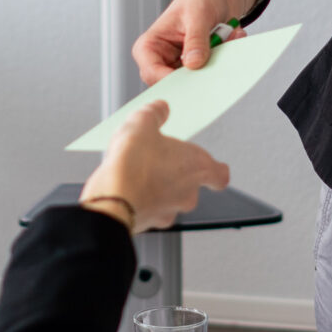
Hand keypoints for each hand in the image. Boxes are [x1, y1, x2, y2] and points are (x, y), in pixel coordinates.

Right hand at [79, 102, 231, 234]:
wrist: (111, 200)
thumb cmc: (133, 165)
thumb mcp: (142, 123)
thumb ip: (155, 113)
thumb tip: (160, 108)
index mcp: (197, 168)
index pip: (220, 174)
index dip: (215, 169)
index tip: (213, 166)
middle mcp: (188, 194)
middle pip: (191, 185)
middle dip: (176, 173)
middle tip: (160, 160)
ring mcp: (168, 212)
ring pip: (169, 199)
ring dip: (158, 188)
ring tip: (137, 173)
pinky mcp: (148, 222)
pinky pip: (148, 210)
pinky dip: (140, 200)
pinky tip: (125, 188)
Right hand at [131, 0, 257, 83]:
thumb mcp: (198, 14)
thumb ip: (195, 39)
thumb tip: (193, 64)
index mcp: (150, 46)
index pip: (152, 73)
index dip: (171, 80)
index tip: (194, 76)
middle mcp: (162, 60)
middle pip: (174, 83)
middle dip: (200, 71)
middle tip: (217, 52)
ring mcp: (181, 66)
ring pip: (197, 80)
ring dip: (216, 62)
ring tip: (227, 35)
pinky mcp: (199, 67)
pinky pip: (211, 74)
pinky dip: (224, 59)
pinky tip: (230, 38)